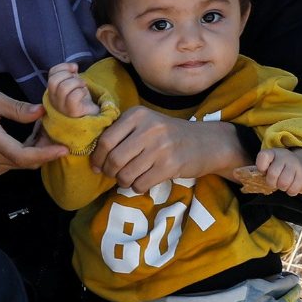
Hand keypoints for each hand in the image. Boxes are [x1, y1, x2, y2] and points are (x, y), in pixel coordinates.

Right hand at [0, 89, 68, 175]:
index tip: (63, 149)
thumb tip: (40, 113)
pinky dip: (26, 154)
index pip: (22, 155)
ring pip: (21, 165)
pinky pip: (13, 164)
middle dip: (45, 150)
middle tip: (57, 133)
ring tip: (45, 133)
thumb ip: (17, 108)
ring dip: (37, 152)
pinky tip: (31, 139)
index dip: (45, 154)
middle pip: (26, 162)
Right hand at [42, 62, 99, 121]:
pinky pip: (72, 98)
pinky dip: (81, 91)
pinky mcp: (72, 112)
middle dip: (68, 75)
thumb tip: (73, 66)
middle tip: (78, 80)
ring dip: (76, 83)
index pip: (51, 74)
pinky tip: (84, 93)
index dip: (63, 67)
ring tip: (83, 86)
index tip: (74, 69)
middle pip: (53, 81)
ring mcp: (62, 108)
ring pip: (63, 88)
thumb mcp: (73, 84)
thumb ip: (70, 74)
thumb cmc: (82, 99)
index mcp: (52, 91)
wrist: (92, 115)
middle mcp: (53, 101)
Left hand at [88, 106, 245, 194]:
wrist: (206, 142)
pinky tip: (143, 181)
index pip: (105, 140)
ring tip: (130, 178)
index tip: (97, 166)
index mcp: (138, 114)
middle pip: (114, 159)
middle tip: (113, 175)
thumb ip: (123, 133)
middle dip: (109, 172)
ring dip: (123, 181)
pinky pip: (140, 184)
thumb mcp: (147, 123)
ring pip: (126, 174)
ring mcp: (160, 147)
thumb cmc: (170, 135)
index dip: (97, 157)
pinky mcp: (169, 166)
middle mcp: (148, 128)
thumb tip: (95, 157)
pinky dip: (137, 187)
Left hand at [233, 146, 301, 196]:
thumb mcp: (271, 163)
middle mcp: (285, 156)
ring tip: (284, 183)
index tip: (263, 170)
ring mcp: (296, 165)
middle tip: (275, 181)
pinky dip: (291, 191)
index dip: (261, 166)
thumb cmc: (282, 167)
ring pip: (283, 184)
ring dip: (282, 187)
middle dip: (272, 182)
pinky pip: (293, 190)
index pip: (263, 157)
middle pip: (272, 175)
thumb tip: (234, 173)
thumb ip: (258, 169)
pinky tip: (293, 184)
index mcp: (273, 153)